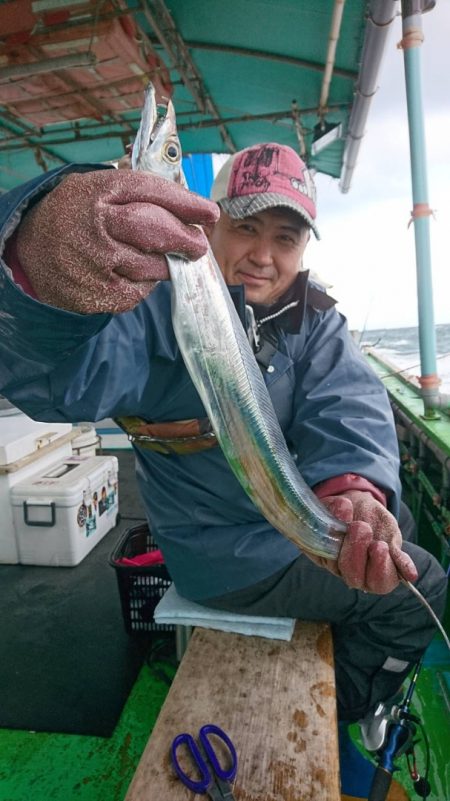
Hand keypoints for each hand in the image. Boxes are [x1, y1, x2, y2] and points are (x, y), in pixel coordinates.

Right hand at [16, 169, 219, 313]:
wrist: (30, 252)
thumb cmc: (75, 217)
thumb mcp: (95, 188)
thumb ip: (134, 188)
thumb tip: (186, 198)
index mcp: (99, 192)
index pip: (151, 192)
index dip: (186, 203)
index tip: (209, 212)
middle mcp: (98, 226)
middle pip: (156, 230)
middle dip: (186, 238)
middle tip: (199, 244)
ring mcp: (98, 262)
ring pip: (153, 266)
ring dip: (167, 264)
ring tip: (163, 258)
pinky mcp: (101, 293)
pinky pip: (141, 290)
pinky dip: (146, 283)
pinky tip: (135, 274)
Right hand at [309, 490, 417, 593]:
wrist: (356, 507)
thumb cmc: (340, 511)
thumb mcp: (334, 506)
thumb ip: (334, 509)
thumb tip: (344, 506)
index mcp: (330, 560)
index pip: (335, 567)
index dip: (342, 552)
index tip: (348, 526)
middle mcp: (350, 571)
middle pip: (354, 576)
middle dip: (357, 553)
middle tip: (361, 527)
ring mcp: (372, 566)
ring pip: (377, 581)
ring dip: (379, 564)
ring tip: (379, 545)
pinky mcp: (391, 555)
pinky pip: (398, 567)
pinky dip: (404, 569)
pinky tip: (410, 574)